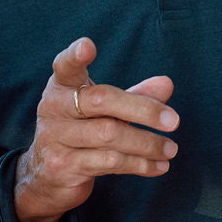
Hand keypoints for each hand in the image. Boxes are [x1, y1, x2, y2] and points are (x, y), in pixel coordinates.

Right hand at [14, 37, 179, 221]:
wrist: (47, 176)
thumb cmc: (81, 131)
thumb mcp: (104, 110)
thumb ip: (134, 95)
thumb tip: (167, 83)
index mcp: (62, 85)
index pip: (65, 65)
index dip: (75, 55)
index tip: (87, 45)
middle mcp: (53, 107)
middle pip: (101, 100)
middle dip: (142, 110)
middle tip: (174, 120)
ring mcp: (55, 137)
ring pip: (110, 135)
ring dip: (147, 144)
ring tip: (171, 148)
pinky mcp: (62, 166)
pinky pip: (109, 162)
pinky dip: (140, 164)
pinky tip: (159, 165)